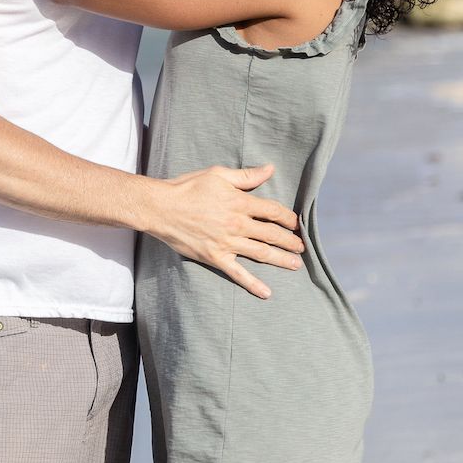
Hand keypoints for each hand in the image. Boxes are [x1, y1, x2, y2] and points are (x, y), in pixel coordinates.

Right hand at [149, 164, 303, 298]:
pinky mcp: (215, 257)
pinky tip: (266, 293)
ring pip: (261, 253)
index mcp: (239, 202)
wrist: (161, 208)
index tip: (296, 223)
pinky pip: (237, 273)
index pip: (273, 211)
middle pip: (271, 234)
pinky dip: (253, 284)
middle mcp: (237, 224)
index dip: (288, 218)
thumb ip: (246, 176)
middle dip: (290, 241)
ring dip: (281, 259)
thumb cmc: (187, 187)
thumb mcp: (217, 175)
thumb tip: (270, 169)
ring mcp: (227, 243)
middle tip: (302, 247)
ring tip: (296, 265)